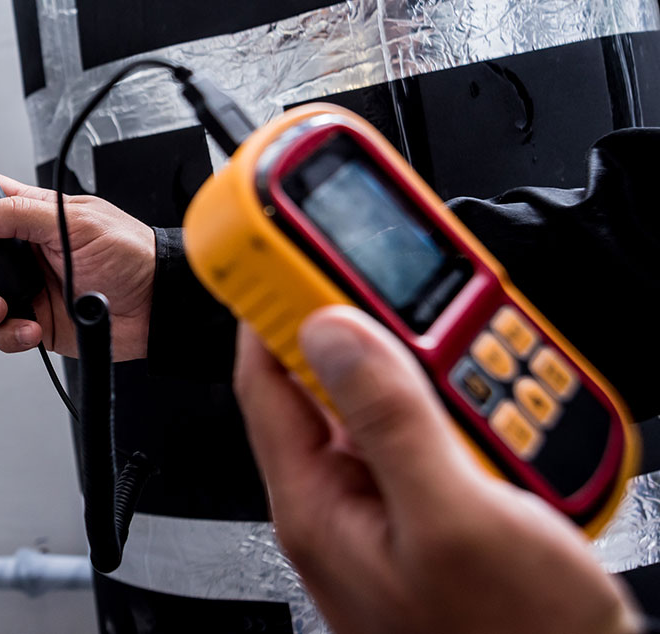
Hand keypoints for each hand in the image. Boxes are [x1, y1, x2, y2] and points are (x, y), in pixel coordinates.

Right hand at [0, 174, 155, 359]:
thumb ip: (19, 215)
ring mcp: (27, 288)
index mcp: (30, 214)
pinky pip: (3, 332)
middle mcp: (22, 251)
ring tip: (2, 308)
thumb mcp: (74, 221)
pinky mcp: (36, 322)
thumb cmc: (131, 252)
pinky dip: (10, 333)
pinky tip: (32, 329)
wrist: (159, 305)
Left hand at [234, 306, 640, 633]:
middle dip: (371, 330)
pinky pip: (430, 431)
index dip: (270, 303)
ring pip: (388, 398)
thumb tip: (331, 331)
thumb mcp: (452, 517)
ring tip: (477, 359)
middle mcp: (340, 499)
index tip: (285, 243)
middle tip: (410, 292)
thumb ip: (387, 418)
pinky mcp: (432, 506)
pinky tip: (498, 402)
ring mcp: (386, 502)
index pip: (265, 377)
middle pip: (328, 378)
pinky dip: (460, 402)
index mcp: (316, 501)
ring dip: (429, 367)